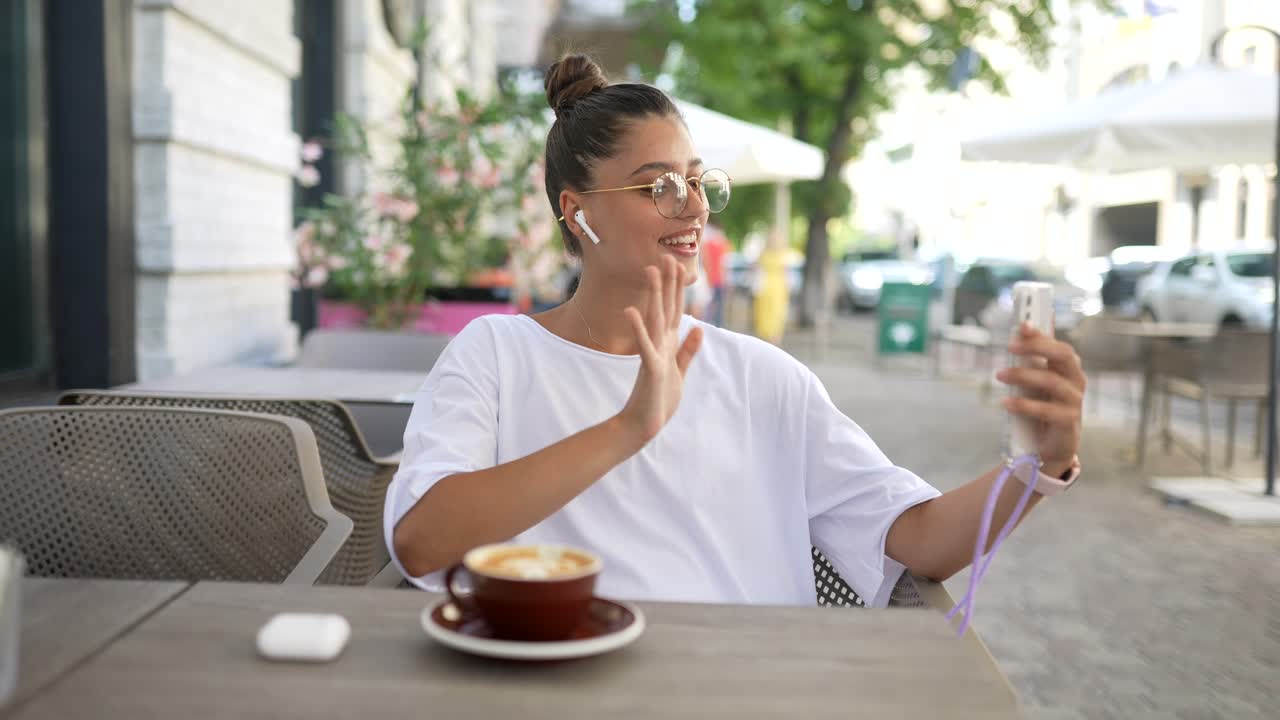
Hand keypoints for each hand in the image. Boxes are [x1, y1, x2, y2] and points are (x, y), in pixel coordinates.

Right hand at [617, 256, 703, 442]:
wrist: (643, 425)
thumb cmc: (659, 400)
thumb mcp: (679, 371)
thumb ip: (687, 349)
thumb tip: (699, 328)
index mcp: (667, 344)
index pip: (675, 310)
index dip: (678, 289)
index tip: (679, 265)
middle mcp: (659, 345)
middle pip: (665, 308)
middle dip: (667, 284)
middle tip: (667, 257)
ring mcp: (654, 355)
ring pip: (655, 320)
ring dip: (654, 296)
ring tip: (651, 272)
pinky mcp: (651, 368)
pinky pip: (644, 346)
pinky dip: (639, 329)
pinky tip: (632, 311)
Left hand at [996, 323, 1086, 475]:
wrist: (1051, 445)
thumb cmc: (1043, 405)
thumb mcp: (1035, 380)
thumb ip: (1031, 358)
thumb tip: (1021, 329)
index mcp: (1068, 367)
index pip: (1057, 344)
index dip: (1042, 334)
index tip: (1022, 325)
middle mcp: (1075, 380)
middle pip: (1063, 355)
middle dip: (1036, 347)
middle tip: (1009, 346)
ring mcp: (1074, 401)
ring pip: (1051, 381)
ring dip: (1022, 375)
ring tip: (999, 375)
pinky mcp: (1068, 421)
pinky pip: (1046, 410)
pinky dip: (1024, 405)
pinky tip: (1005, 402)